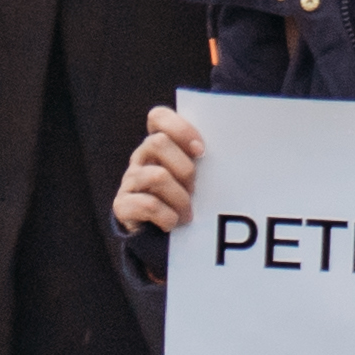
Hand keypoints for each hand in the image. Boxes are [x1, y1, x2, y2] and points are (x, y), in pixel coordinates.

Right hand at [114, 106, 205, 236]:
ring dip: (180, 198)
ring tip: (187, 213)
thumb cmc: (183, 199)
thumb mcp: (194, 177)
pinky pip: (148, 205)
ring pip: (157, 176)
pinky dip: (166, 216)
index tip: (201, 150)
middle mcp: (141, 158)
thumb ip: (201, 160)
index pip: (158, 117)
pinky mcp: (122, 205)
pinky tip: (172, 223)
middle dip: (184, 168)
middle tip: (194, 189)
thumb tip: (232, 150)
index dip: (180, 128)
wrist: (157, 237)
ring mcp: (130, 180)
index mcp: (159, 145)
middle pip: (158, 142)